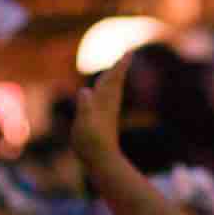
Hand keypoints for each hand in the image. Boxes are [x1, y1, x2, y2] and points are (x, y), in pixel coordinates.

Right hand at [69, 54, 130, 181]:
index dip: (119, 67)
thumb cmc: (90, 143)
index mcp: (103, 102)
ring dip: (115, 78)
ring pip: (113, 91)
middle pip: (114, 82)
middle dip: (119, 68)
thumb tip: (85, 91)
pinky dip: (108, 92)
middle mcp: (108, 105)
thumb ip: (85, 107)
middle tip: (127, 55)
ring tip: (118, 68)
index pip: (112, 80)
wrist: (102, 161)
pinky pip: (108, 100)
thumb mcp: (84, 124)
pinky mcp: (105, 121)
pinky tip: (107, 94)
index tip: (128, 53)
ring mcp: (107, 113)